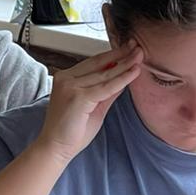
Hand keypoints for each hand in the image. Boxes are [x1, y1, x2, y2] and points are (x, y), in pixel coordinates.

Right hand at [35, 44, 143, 162]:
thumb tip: (123, 78)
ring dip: (124, 64)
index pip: (93, 63)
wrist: (55, 148)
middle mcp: (66, 79)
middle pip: (99, 64)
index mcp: (67, 78)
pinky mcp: (78, 97)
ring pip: (104, 74)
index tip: (128, 49)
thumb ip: (107, 92)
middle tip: (137, 46)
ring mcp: (70, 86)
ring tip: (140, 55)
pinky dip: (122, 79)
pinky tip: (134, 72)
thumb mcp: (95, 108)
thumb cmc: (72, 132)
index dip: (112, 56)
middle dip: (120, 55)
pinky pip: (106, 87)